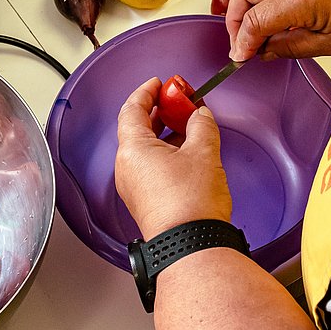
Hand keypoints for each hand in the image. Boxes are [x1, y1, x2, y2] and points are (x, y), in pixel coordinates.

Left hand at [114, 78, 231, 239]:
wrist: (191, 246)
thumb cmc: (191, 203)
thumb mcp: (204, 152)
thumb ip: (202, 125)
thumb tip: (200, 115)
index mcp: (133, 149)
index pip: (132, 109)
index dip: (146, 92)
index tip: (159, 83)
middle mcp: (127, 167)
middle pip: (137, 128)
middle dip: (159, 111)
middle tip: (180, 101)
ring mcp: (134, 186)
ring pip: (146, 149)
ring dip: (165, 133)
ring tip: (189, 124)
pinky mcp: (145, 201)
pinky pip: (151, 167)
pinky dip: (166, 153)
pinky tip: (188, 152)